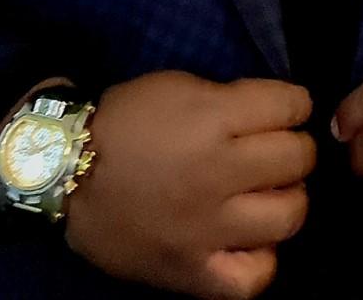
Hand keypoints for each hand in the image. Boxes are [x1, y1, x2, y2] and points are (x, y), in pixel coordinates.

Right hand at [64, 70, 314, 298]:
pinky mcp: (194, 271)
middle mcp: (218, 172)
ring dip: (288, 197)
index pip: (291, 105)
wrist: (66, 174)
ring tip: (269, 191)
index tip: (287, 108)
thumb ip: (231, 100)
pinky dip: (262, 257)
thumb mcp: (180, 87)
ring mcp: (208, 227)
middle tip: (277, 148)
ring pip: (289, 215)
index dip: (295, 102)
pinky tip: (250, 239)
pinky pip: (254, 276)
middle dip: (295, 145)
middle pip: (297, 157)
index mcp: (213, 119)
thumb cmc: (126, 121)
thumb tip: (274, 116)